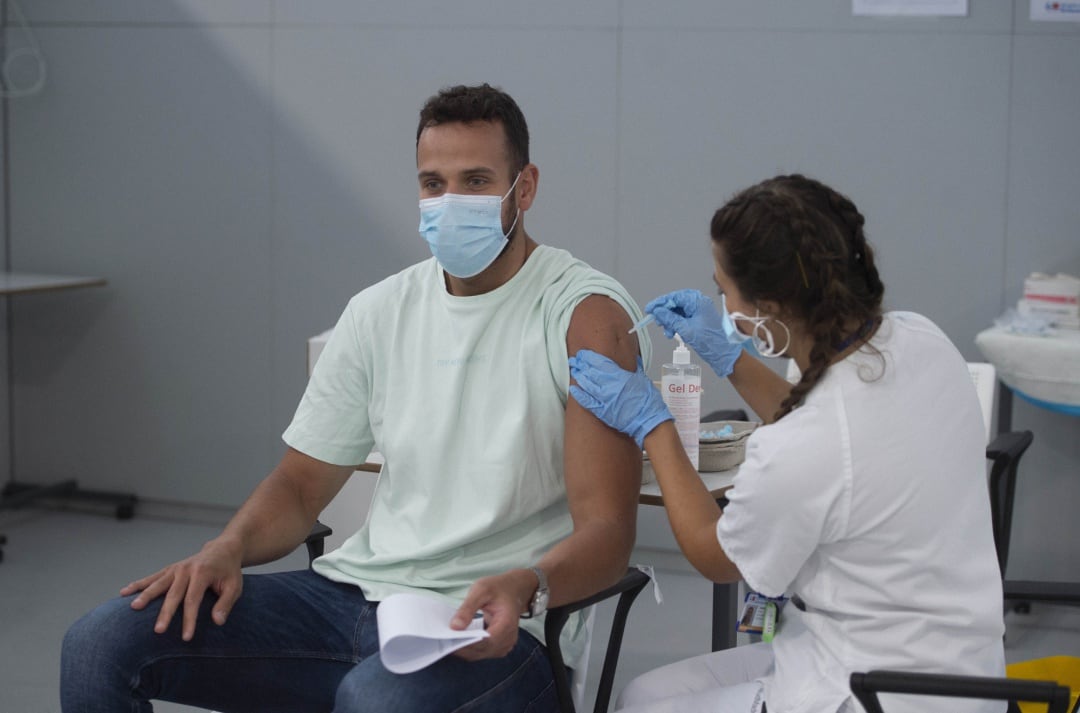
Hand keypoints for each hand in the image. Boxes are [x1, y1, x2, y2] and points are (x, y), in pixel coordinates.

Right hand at [120, 538, 243, 640]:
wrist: (223, 550)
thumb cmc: (229, 572)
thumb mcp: (235, 586)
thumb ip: (226, 604)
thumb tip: (217, 622)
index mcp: (203, 573)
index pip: (193, 599)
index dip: (189, 619)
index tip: (186, 637)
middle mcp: (187, 569)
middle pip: (173, 594)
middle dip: (165, 613)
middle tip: (158, 630)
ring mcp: (176, 568)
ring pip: (158, 584)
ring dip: (145, 595)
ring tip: (133, 608)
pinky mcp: (170, 569)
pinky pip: (152, 577)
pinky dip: (138, 584)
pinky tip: (124, 592)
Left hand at [450, 570, 533, 660]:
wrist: (515, 589)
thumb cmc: (498, 587)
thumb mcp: (481, 589)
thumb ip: (467, 608)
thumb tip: (454, 627)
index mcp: (506, 624)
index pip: (485, 642)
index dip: (465, 644)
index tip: (447, 639)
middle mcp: (508, 639)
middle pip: (481, 651)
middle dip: (461, 647)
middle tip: (442, 639)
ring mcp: (505, 645)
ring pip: (480, 654)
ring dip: (464, 649)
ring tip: (448, 638)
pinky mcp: (500, 646)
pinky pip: (482, 652)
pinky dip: (470, 648)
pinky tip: (459, 638)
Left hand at [568, 350, 671, 446]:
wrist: (648, 420)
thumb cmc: (648, 401)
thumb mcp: (643, 379)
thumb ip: (635, 368)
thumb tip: (634, 359)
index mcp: (620, 376)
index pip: (600, 363)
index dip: (589, 357)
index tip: (583, 354)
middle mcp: (609, 386)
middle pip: (591, 372)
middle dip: (581, 365)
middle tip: (574, 360)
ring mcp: (604, 399)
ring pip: (587, 385)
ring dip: (579, 376)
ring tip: (573, 370)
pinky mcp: (602, 411)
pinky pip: (587, 402)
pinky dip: (579, 395)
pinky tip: (573, 389)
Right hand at [645, 289, 743, 377]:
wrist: (723, 354)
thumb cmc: (709, 341)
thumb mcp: (685, 329)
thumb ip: (669, 318)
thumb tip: (657, 311)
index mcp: (698, 301)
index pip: (674, 297)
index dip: (660, 303)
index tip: (649, 309)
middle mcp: (698, 303)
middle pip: (675, 304)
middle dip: (665, 314)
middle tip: (658, 323)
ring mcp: (698, 311)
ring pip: (677, 312)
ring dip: (670, 321)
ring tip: (668, 332)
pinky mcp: (698, 319)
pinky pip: (682, 318)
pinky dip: (676, 325)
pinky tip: (673, 333)